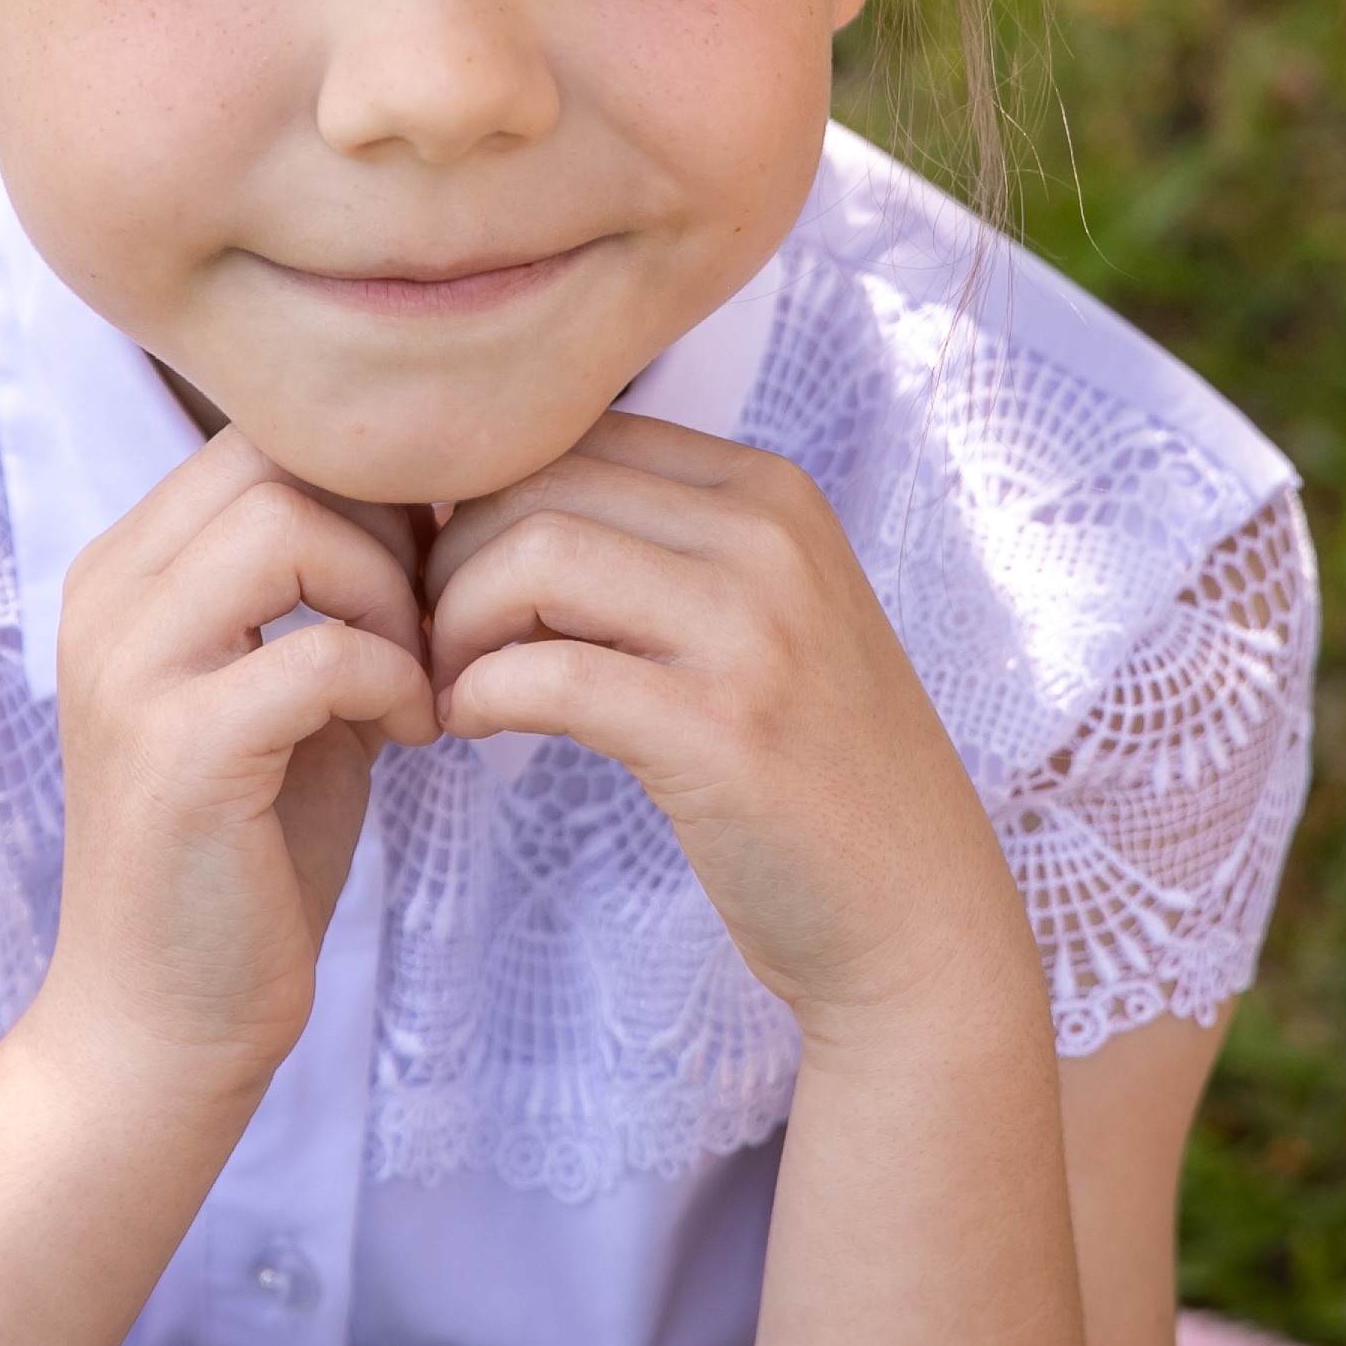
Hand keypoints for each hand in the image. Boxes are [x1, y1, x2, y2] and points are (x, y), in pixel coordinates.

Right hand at [40, 428, 437, 1095]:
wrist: (163, 1021)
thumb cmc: (246, 850)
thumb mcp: (288, 687)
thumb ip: (331, 589)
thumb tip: (442, 493)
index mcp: (125, 570)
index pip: (257, 436)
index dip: (368, 482)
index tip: (431, 567)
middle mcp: (107, 598)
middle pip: (271, 457)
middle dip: (386, 523)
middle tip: (434, 618)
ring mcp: (129, 669)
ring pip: (286, 526)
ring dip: (389, 593)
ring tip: (419, 673)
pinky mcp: (180, 749)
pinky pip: (319, 652)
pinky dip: (394, 680)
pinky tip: (414, 734)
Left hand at [426, 414, 1035, 1053]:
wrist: (915, 915)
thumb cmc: (803, 766)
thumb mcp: (749, 615)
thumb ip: (648, 546)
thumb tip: (473, 499)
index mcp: (769, 489)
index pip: (573, 429)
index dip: (476, 495)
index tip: (445, 573)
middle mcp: (769, 536)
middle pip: (537, 482)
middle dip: (447, 556)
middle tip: (429, 636)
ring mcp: (756, 630)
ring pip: (531, 556)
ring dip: (453, 623)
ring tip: (451, 682)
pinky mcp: (726, 732)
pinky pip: (549, 674)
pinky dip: (478, 694)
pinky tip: (469, 725)